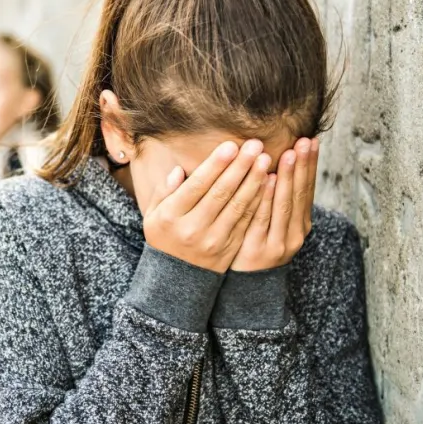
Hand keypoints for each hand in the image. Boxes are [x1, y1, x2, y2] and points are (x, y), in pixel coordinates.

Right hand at [143, 140, 271, 272]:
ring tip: (265, 159)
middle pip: (221, 193)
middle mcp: (193, 228)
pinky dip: (258, 201)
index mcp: (171, 216)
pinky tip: (267, 184)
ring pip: (238, 206)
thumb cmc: (165, 236)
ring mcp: (213, 240)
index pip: (197, 185)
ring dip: (253, 181)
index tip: (231, 145)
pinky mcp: (230, 248)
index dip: (216, 165)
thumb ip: (164, 191)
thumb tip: (179, 170)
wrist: (176, 278)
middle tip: (255, 145)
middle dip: (240, 167)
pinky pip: (246, 221)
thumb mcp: (154, 214)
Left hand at [231, 137, 318, 271]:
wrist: (245, 286)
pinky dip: (267, 199)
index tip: (311, 140)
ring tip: (289, 154)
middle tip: (304, 141)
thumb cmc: (255, 246)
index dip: (310, 165)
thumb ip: (276, 198)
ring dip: (288, 178)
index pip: (307, 189)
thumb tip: (278, 162)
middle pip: (300, 194)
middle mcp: (295, 233)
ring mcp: (279, 243)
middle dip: (302, 166)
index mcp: (300, 224)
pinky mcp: (260, 250)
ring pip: (284, 205)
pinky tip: (268, 180)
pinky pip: (263, 219)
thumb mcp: (272, 224)